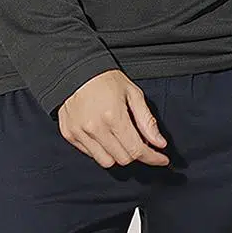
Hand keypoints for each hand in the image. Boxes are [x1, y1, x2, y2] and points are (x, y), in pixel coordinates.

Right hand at [56, 69, 171, 168]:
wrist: (76, 71)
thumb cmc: (105, 79)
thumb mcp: (133, 94)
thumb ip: (147, 121)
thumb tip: (159, 143)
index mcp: (113, 116)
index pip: (137, 149)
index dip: (152, 157)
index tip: (161, 159)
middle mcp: (94, 128)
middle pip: (123, 159)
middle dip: (136, 154)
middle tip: (139, 141)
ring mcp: (79, 133)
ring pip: (106, 161)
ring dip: (118, 155)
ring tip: (120, 139)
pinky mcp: (69, 134)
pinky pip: (90, 154)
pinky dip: (101, 150)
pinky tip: (104, 136)